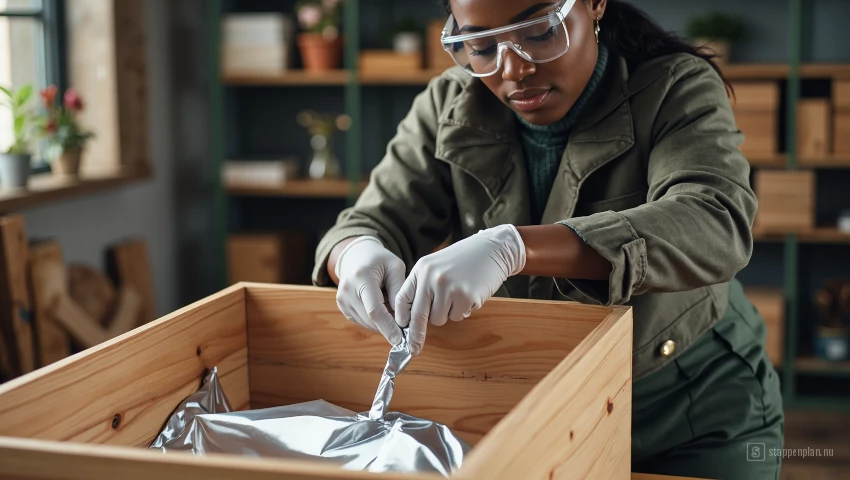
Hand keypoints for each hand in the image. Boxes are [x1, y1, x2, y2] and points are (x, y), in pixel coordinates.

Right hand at [335, 236, 404, 344]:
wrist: (357, 256)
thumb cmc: (380, 260)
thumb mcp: (396, 268)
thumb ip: (399, 292)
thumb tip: (403, 319)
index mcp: (361, 277)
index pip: (375, 310)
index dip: (388, 327)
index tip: (401, 339)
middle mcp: (347, 290)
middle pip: (370, 320)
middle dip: (389, 327)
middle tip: (406, 326)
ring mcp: (342, 300)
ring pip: (367, 323)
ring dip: (383, 324)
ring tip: (392, 308)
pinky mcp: (342, 307)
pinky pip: (362, 322)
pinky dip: (375, 321)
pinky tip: (382, 309)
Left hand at [394, 224, 525, 354]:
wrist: (493, 249)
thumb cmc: (464, 259)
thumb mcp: (437, 265)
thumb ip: (423, 285)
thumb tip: (412, 316)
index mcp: (421, 269)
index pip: (403, 298)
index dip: (401, 317)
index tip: (401, 329)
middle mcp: (432, 277)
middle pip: (418, 315)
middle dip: (416, 335)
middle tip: (414, 349)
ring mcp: (449, 287)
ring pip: (439, 319)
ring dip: (448, 313)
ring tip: (458, 294)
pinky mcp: (466, 296)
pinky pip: (457, 317)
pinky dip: (463, 310)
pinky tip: (470, 293)